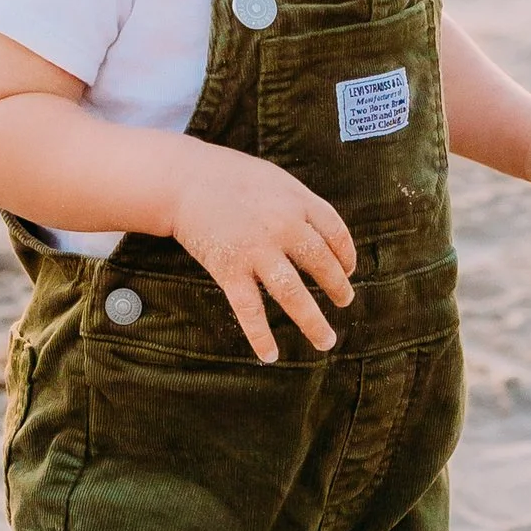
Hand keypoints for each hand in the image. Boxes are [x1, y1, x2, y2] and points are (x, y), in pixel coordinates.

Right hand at [166, 140, 357, 360]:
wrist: (182, 180)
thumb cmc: (228, 176)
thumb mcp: (273, 180)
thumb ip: (297, 204)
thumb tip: (319, 231)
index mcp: (298, 202)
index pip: (336, 233)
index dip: (346, 255)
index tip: (348, 270)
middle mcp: (283, 227)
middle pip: (321, 265)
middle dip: (338, 289)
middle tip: (344, 303)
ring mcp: (257, 250)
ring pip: (293, 294)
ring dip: (312, 322)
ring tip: (326, 341)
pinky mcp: (230, 269)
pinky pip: (250, 309)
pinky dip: (260, 336)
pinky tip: (269, 355)